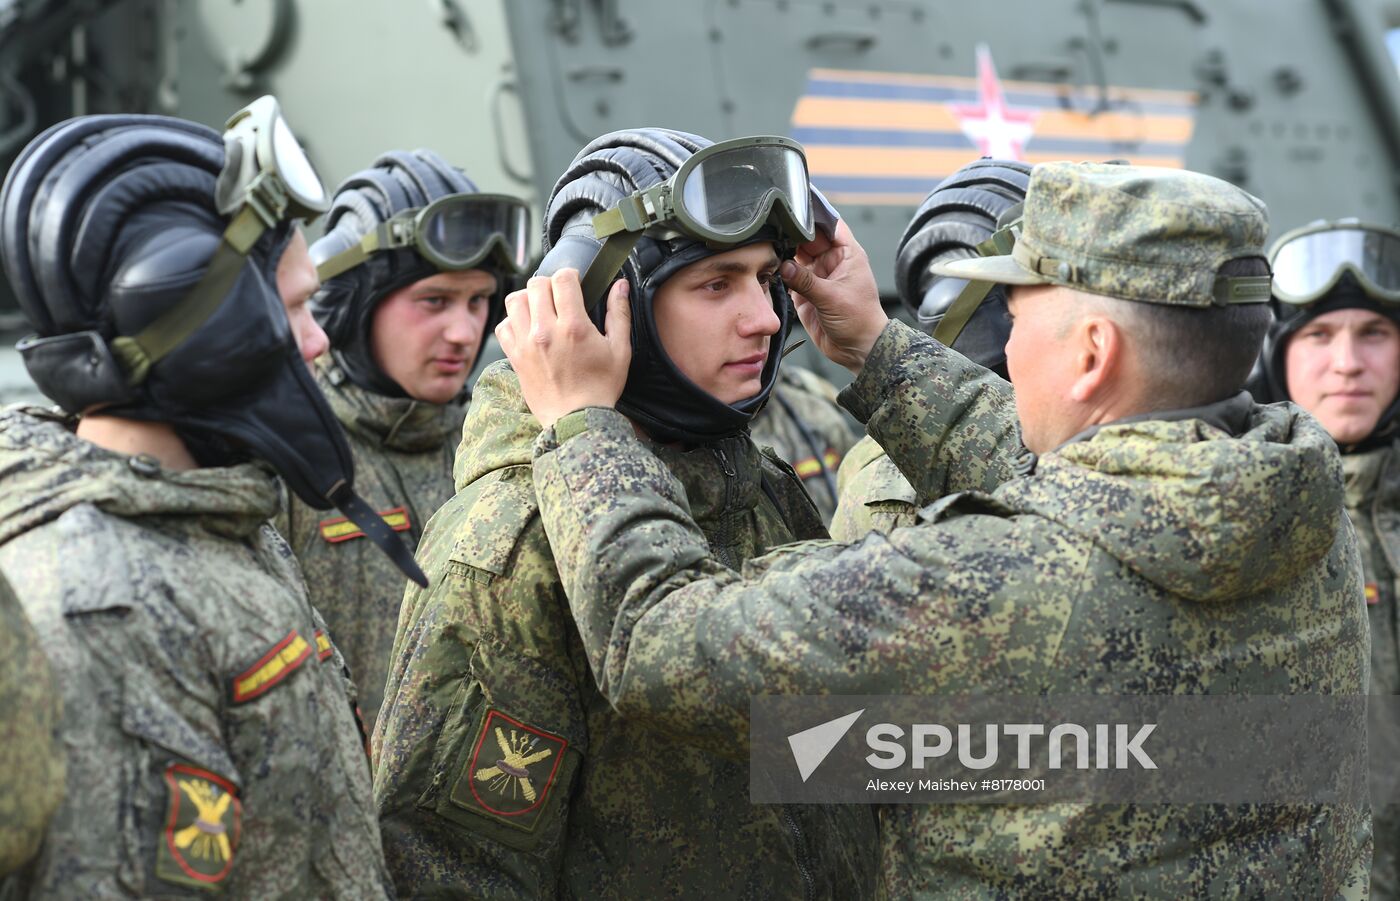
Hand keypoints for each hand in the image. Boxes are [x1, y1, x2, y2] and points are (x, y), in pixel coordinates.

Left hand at [495, 269, 631, 427]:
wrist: (576, 420)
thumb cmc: (600, 387)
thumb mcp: (620, 350)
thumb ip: (619, 314)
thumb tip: (620, 285)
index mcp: (573, 327)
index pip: (562, 279)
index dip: (570, 275)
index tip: (575, 283)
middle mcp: (545, 331)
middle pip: (536, 284)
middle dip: (549, 284)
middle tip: (559, 297)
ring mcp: (526, 344)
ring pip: (515, 300)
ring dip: (528, 299)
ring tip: (541, 309)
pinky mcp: (514, 357)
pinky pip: (503, 326)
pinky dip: (513, 322)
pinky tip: (528, 329)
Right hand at [780, 219, 887, 372]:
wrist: (856, 350)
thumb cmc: (859, 320)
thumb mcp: (832, 298)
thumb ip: (806, 282)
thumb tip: (784, 266)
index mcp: (847, 255)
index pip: (830, 225)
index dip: (814, 214)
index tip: (796, 203)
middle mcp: (831, 262)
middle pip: (808, 239)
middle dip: (791, 232)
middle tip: (770, 224)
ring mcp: (817, 277)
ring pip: (796, 257)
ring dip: (783, 252)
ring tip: (765, 244)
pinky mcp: (805, 293)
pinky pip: (789, 277)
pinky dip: (779, 272)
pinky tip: (767, 265)